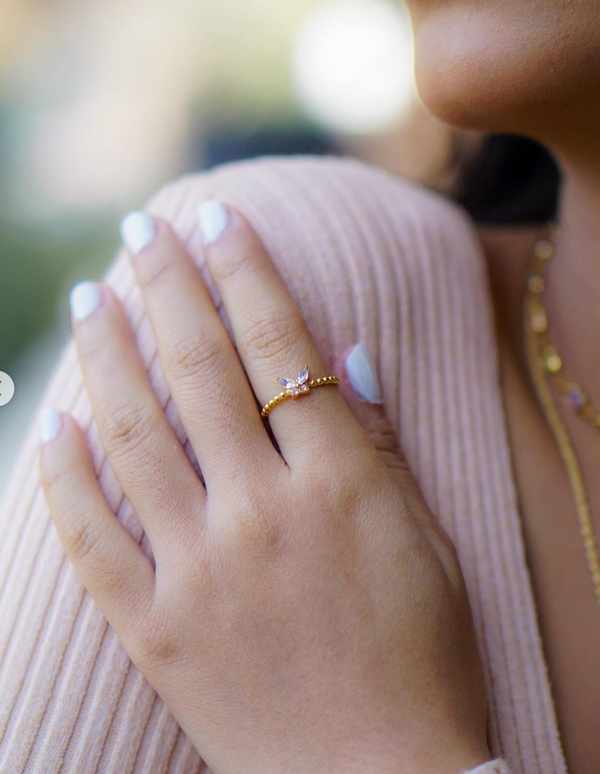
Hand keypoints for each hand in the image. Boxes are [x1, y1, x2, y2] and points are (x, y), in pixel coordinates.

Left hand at [40, 202, 491, 773]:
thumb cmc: (418, 653)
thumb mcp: (422, 536)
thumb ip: (374, 442)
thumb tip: (342, 355)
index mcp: (337, 485)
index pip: (280, 345)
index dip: (247, 270)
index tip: (219, 215)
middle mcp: (261, 514)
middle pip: (200, 370)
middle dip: (168, 285)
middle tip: (142, 231)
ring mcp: (199, 571)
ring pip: (133, 435)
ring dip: (107, 354)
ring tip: (88, 295)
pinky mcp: (153, 629)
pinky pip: (90, 538)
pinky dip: (63, 475)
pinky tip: (52, 421)